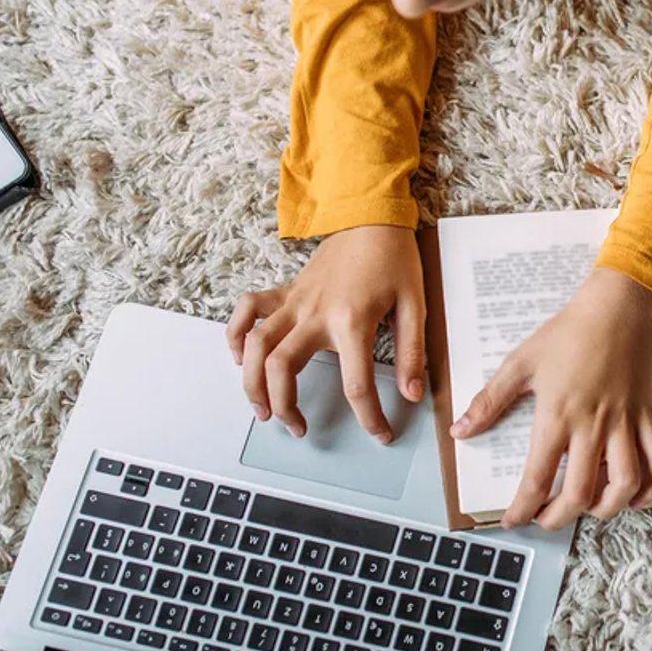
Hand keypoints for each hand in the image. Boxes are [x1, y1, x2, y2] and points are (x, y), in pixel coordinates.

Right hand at [226, 225, 426, 442]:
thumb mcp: (415, 305)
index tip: (379, 434)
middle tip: (298, 427)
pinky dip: (236, 335)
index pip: (356, 384)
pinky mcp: (286, 292)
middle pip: (281, 368)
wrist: (370, 216)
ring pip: (255, 346)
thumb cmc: (393, 257)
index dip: (368, 417)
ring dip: (251, 382)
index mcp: (351, 321)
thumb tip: (412, 393)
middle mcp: (314, 313)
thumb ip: (412, 353)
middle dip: (284, 406)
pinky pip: (247, 312)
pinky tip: (241, 358)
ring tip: (263, 409)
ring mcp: (295, 302)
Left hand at [452, 267, 651, 528]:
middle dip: (560, 518)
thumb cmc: (569, 333)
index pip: (537, 478)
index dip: (523, 509)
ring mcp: (624, 423)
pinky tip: (637, 497)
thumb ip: (490, 401)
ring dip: (608, 508)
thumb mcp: (521, 363)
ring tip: (591, 510)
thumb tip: (460, 431)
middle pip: (581, 493)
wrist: (619, 308)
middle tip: (546, 520)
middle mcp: (593, 426)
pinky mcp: (646, 417)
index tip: (513, 521)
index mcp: (558, 415)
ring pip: (625, 483)